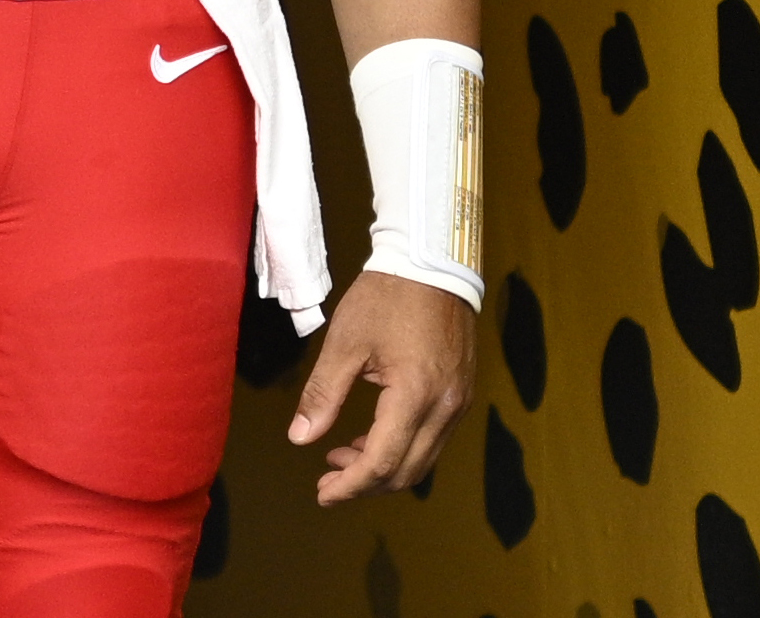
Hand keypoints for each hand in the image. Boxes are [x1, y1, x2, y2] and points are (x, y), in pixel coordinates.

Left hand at [288, 269, 474, 500]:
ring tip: (339, 456)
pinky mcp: (460, 395)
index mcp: (415, 395)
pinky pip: (432, 439)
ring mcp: (458, 403)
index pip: (383, 461)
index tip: (323, 493)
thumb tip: (300, 438)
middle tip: (327, 481)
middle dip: (365, 484)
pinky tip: (369, 437)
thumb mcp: (344, 342)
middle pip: (407, 471)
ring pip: (422, 459)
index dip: (351, 484)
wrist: (432, 266)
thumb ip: (323, 393)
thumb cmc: (384, 298)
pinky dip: (400, 448)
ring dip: (382, 468)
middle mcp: (445, 408)